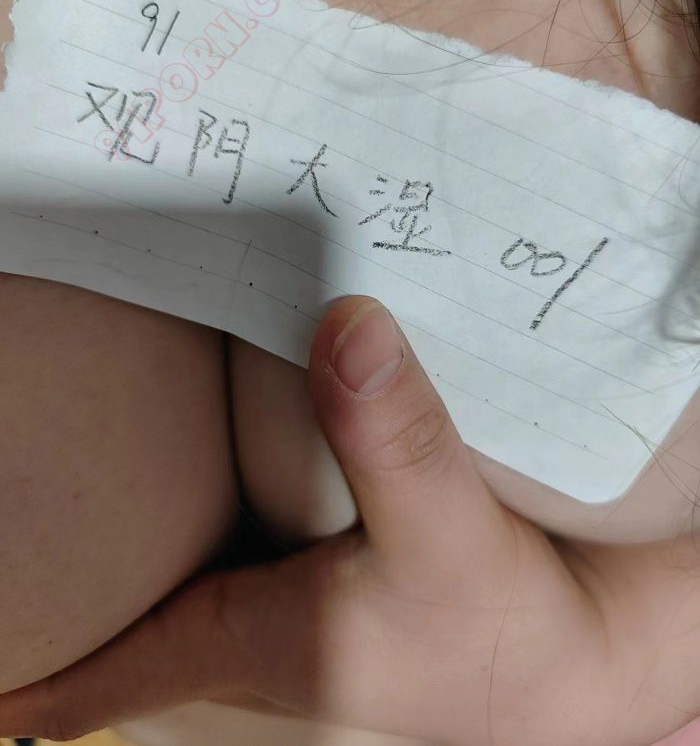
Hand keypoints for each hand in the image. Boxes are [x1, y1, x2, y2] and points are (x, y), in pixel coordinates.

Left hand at [1, 295, 699, 745]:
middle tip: (23, 529)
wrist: (579, 653)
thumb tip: (346, 326)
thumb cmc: (509, 628)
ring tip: (96, 499)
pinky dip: (220, 516)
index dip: (35, 673)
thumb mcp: (450, 535)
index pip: (113, 667)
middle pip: (137, 618)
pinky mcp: (335, 586)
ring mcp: (298, 614)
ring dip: (146, 551)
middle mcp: (262, 634)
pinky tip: (226, 470)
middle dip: (78, 590)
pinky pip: (247, 553)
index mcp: (256, 638)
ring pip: (189, 585)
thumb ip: (397, 435)